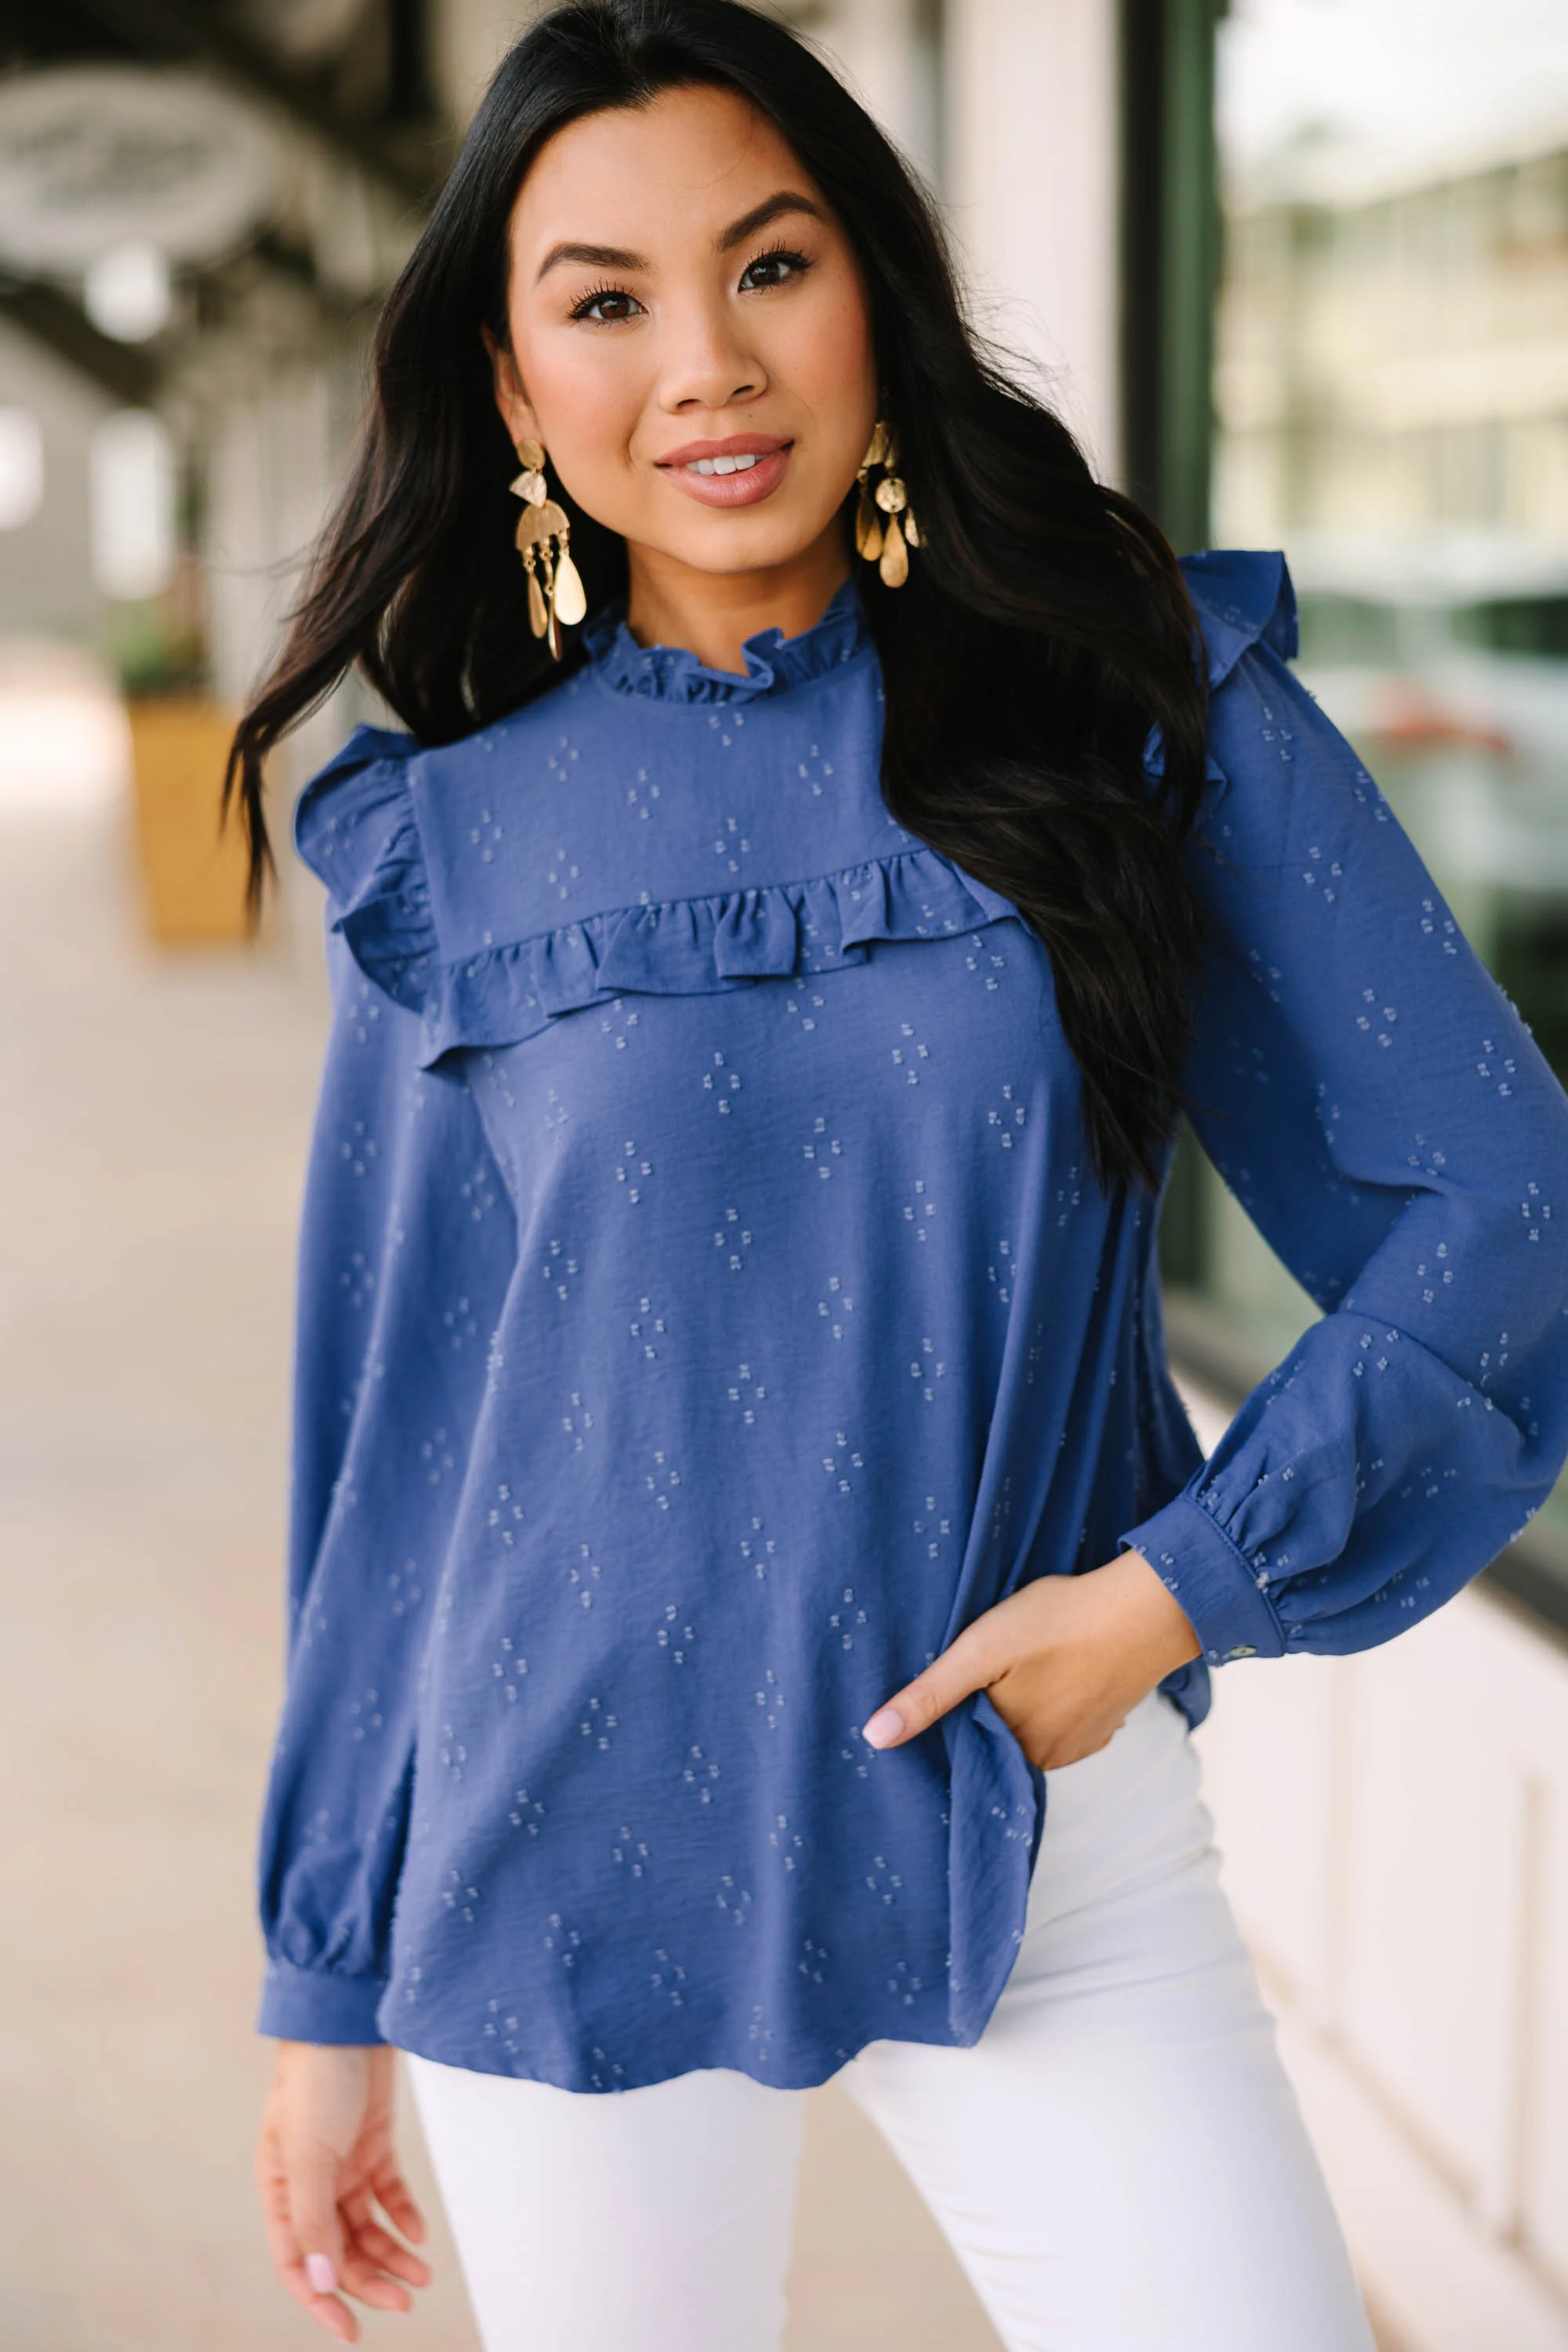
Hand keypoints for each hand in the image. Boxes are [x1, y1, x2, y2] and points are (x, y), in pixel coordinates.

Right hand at [256, 2041, 430, 2341]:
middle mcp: (310, 2184)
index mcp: (280, 2191)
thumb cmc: (312, 2081)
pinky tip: (420, 2234)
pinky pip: (388, 2194)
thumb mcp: (307, 2155)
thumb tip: (323, 2283)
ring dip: (392, 2253)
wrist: (346, 2018)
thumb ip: (313, 2221)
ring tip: (421, 2274)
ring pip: (366, 2227)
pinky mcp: (373, 2143)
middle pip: (338, 2250)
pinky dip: (403, 2215)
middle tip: (405, 2301)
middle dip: (370, 2280)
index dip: (322, 2300)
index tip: (351, 2332)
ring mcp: (343, 2164)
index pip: (297, 2263)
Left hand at [861, 1549, 1200, 1771]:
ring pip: (1032, 1729)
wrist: (1147, 1609)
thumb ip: (930, 1695)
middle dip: (989, 1707)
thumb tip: (875, 1737)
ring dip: (1025, 1704)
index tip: (954, 1681)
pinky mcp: (1107, 1726)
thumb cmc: (1059, 1621)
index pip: (963, 1740)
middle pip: (998, 1736)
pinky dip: (1057, 1700)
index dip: (952, 1711)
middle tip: (997, 1660)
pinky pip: (1066, 1722)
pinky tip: (1059, 1667)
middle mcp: (1047, 1759)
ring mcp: (1082, 1745)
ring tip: (1028, 1660)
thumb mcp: (981, 1648)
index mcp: (1012, 1745)